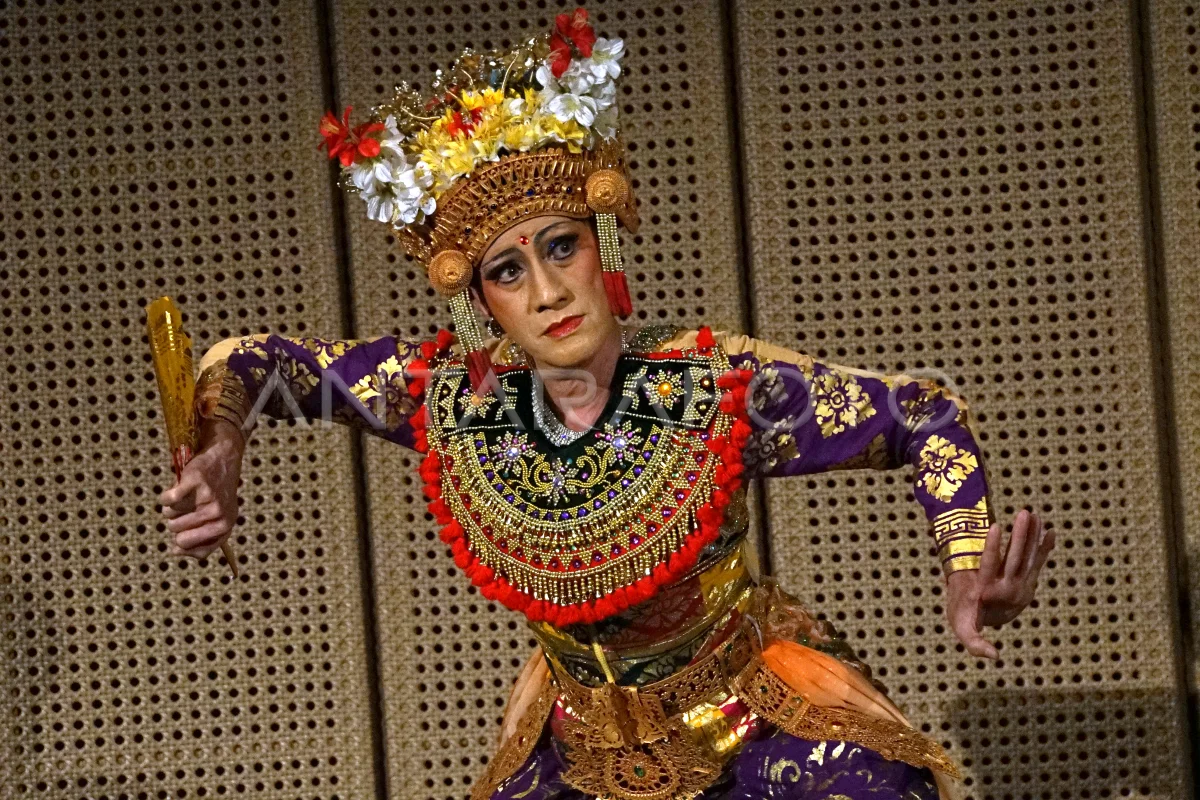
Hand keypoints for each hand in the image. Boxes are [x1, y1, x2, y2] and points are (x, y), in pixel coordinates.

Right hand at [158, 418, 244, 563]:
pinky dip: (165, 495)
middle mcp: (219, 514)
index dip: (185, 543)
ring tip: (185, 496)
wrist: (224, 457)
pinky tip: (174, 490)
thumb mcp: (217, 518)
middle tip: (185, 508)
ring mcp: (208, 498)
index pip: (197, 552)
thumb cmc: (216, 492)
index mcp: (225, 527)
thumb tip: (175, 552)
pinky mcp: (196, 481)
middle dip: (174, 521)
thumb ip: (201, 539)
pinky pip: (167, 499)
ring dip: (171, 507)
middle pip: (176, 532)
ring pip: (169, 515)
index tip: (185, 532)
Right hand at [944, 508, 1055, 658]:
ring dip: (1032, 535)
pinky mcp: (1028, 580)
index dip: (992, 547)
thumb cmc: (966, 618)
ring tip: (1035, 514)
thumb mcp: (963, 631)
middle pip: (1014, 558)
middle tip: (1025, 513)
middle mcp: (1007, 587)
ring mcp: (1020, 583)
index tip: (995, 526)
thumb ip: (975, 645)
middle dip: (1020, 535)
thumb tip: (996, 658)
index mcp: (987, 592)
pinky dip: (1045, 547)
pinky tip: (1050, 531)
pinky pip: (1037, 562)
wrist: (986, 618)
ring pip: (1027, 557)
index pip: (989, 566)